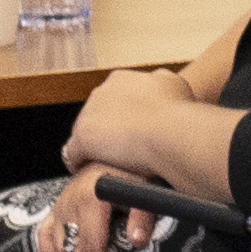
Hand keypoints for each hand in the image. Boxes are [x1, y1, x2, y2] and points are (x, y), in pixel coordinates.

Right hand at [39, 164, 150, 251]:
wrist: (121, 149)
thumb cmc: (136, 171)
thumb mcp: (145, 189)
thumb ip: (142, 216)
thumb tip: (138, 243)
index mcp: (90, 198)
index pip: (91, 249)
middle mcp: (69, 202)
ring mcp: (60, 205)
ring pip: (59, 249)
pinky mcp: (56, 207)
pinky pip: (45, 236)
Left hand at [66, 67, 197, 166]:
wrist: (169, 132)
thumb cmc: (176, 113)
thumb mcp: (173, 84)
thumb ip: (160, 81)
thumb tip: (158, 81)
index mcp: (121, 79)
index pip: (112, 98)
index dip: (122, 115)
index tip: (131, 128)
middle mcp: (101, 92)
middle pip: (97, 115)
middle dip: (106, 130)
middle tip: (122, 149)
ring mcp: (88, 115)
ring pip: (86, 134)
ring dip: (94, 147)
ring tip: (107, 163)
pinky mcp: (82, 139)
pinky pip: (74, 154)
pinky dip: (81, 163)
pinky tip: (90, 172)